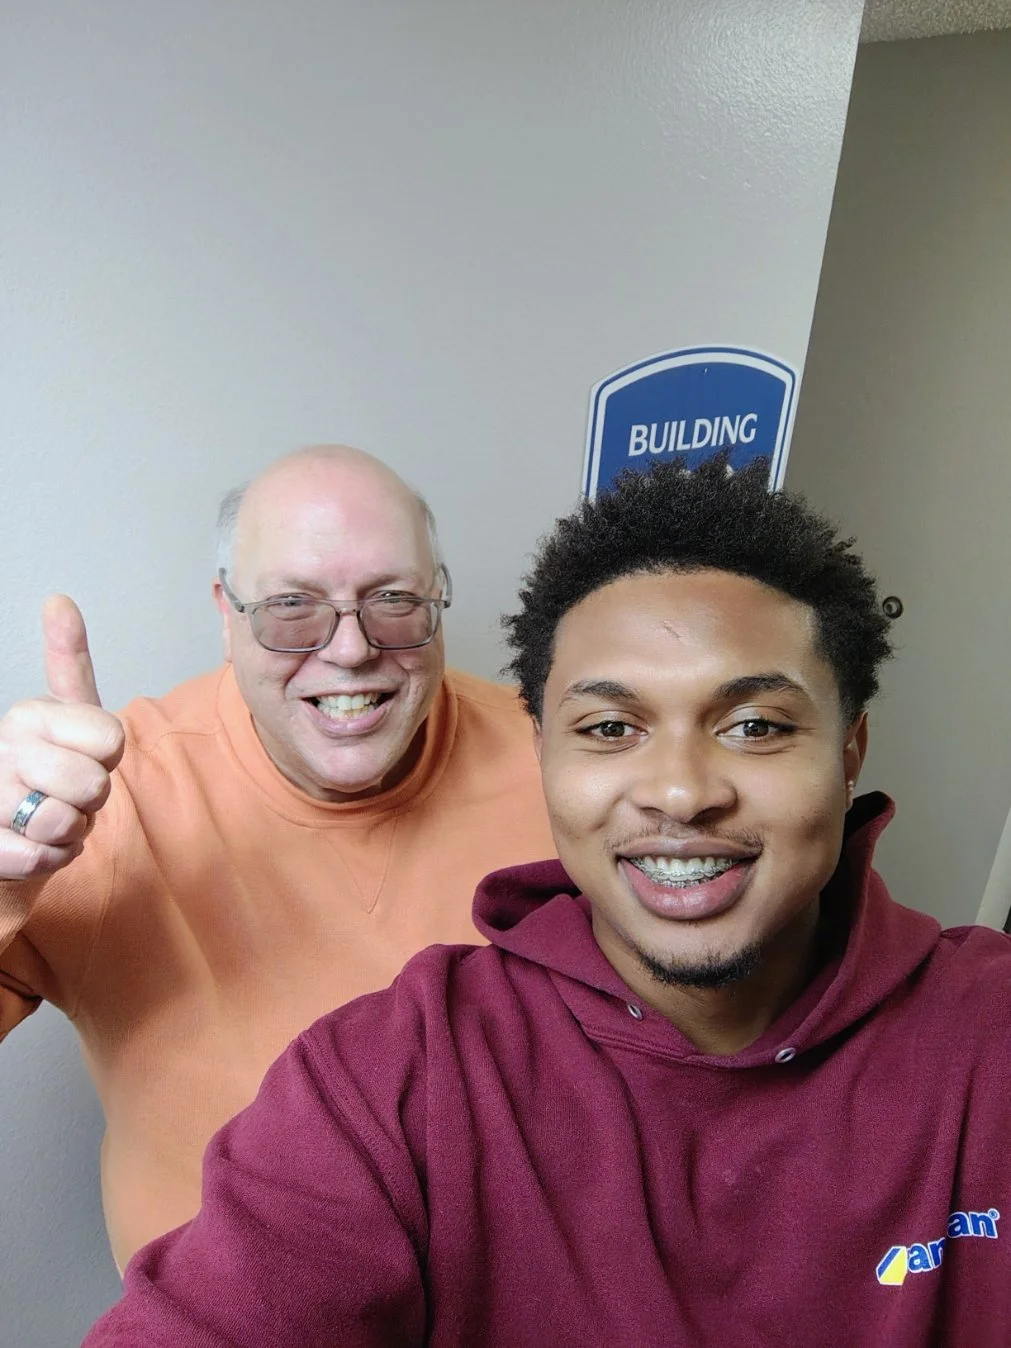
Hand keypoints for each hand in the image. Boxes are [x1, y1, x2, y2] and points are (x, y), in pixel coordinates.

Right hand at [0, 597, 125, 881]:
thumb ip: (69, 663)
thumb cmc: (46, 774)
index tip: (84, 756)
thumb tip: (59, 599)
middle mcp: (3, 749)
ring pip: (66, 822)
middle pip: (95, 784)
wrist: (6, 836)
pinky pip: (43, 858)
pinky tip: (36, 846)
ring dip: (71, 832)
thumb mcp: (67, 715)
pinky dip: (53, 859)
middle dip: (92, 800)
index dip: (109, 759)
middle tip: (67, 793)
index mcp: (28, 715)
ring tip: (49, 818)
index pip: (112, 740)